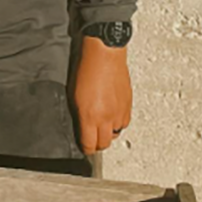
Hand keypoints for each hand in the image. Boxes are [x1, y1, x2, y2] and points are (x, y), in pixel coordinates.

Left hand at [71, 37, 131, 155]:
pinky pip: (124, 122)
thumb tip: (80, 126)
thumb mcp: (73, 94)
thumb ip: (78, 114)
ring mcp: (119, 112)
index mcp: (90, 115)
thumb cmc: (86, 68)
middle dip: (97, 144)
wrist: (104, 54)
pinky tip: (111, 116)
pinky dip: (118, 123)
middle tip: (91, 138)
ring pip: (116, 134)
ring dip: (108, 133)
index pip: (89, 144)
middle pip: (104, 144)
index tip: (83, 146)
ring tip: (101, 126)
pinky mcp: (128, 105)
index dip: (85, 148)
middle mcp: (107, 117)